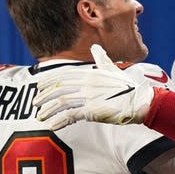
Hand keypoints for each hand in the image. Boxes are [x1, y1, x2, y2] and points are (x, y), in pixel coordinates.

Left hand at [33, 44, 155, 130]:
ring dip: (48, 109)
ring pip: (61, 101)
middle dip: (44, 94)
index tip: (39, 85)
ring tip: (40, 115)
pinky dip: (59, 120)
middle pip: (59, 87)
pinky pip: (71, 115)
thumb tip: (96, 47)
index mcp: (90, 72)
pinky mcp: (92, 110)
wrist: (140, 101)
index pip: (64, 74)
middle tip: (34, 101)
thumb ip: (102, 59)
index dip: (49, 80)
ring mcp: (89, 96)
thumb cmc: (128, 87)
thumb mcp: (113, 69)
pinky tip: (52, 125)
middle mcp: (87, 83)